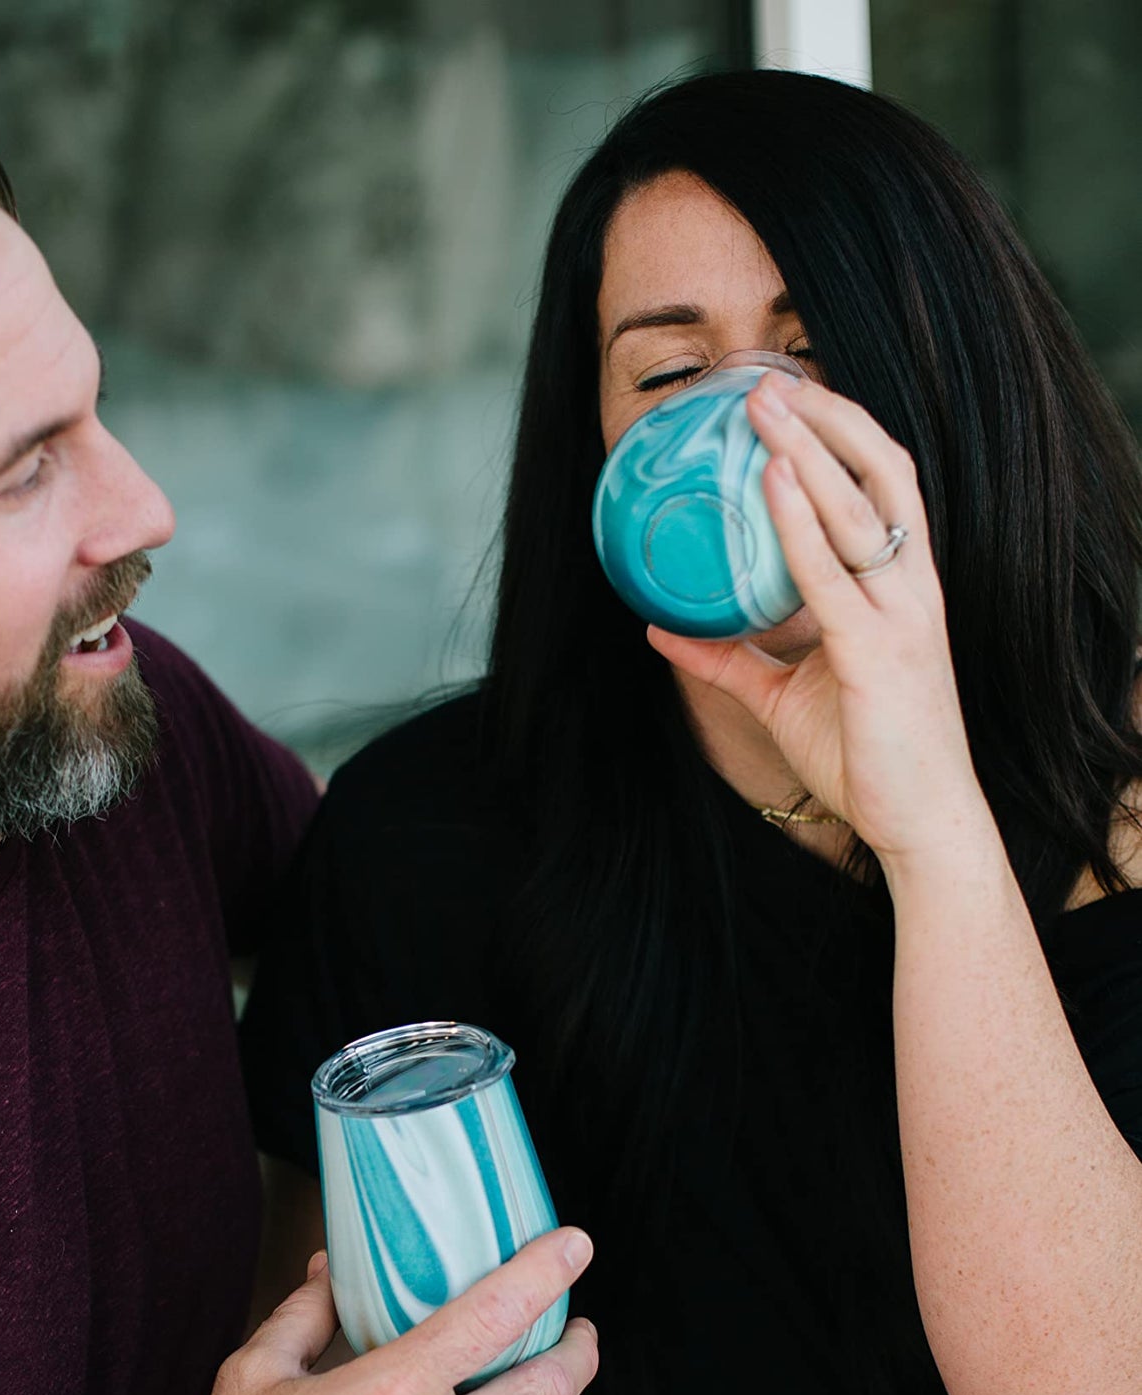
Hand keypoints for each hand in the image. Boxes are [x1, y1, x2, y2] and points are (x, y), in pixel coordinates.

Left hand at [645, 372, 992, 869]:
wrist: (922, 823)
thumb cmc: (868, 759)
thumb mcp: (784, 698)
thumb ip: (727, 660)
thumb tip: (662, 630)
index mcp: (901, 588)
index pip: (882, 484)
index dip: (842, 432)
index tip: (790, 398)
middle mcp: (911, 588)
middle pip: (880, 472)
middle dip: (825, 419)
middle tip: (762, 382)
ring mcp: (901, 616)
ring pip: (861, 507)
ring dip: (810, 448)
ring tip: (762, 404)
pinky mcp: (880, 652)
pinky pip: (834, 573)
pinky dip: (801, 521)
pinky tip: (772, 480)